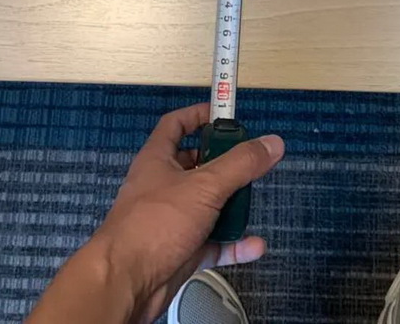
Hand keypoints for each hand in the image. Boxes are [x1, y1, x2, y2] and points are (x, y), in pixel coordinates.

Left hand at [26, 103, 284, 323]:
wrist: (126, 283)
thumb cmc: (158, 222)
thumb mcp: (204, 185)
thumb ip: (240, 164)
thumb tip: (273, 142)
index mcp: (157, 159)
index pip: (175, 125)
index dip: (198, 115)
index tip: (226, 116)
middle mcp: (162, 186)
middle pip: (197, 166)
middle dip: (224, 165)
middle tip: (250, 164)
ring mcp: (171, 221)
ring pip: (206, 206)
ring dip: (231, 207)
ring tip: (253, 203)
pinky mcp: (179, 251)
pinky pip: (211, 242)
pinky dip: (232, 244)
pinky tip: (254, 245)